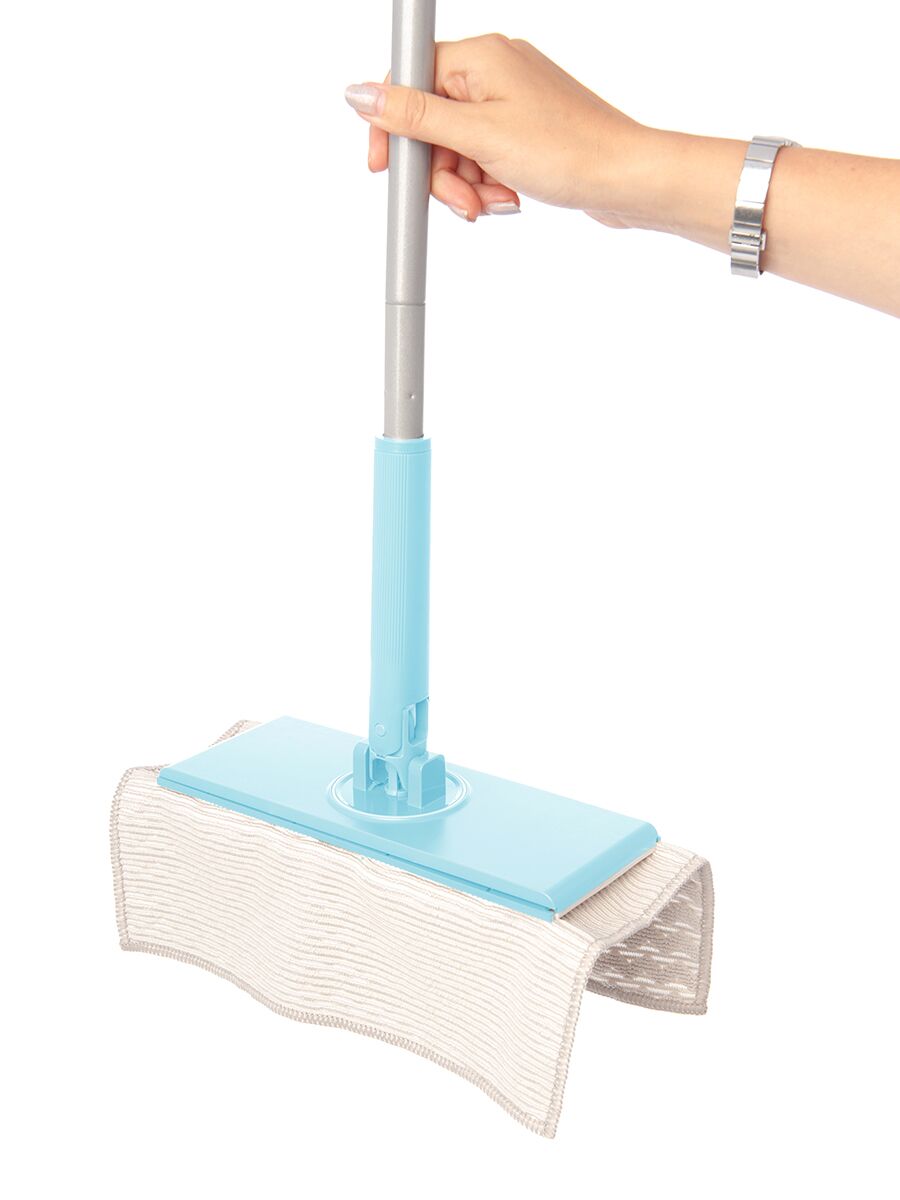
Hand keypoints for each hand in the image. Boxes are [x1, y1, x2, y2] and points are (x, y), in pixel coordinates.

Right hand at [344, 34, 649, 221]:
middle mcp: (494, 72)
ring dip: (466, 185)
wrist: (626, 180)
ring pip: (457, 148)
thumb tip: (360, 93)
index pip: (409, 82)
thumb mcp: (478, 136)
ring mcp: (512, 103)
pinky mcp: (525, 133)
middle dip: (440, 172)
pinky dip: (487, 185)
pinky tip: (507, 200)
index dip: (394, 129)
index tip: (387, 167)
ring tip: (493, 204)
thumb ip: (414, 117)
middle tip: (461, 201)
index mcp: (480, 57)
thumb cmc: (568, 151)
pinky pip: (484, 159)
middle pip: (432, 123)